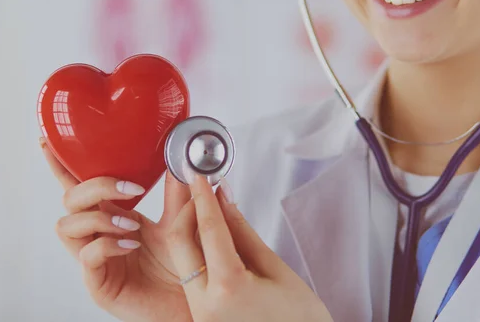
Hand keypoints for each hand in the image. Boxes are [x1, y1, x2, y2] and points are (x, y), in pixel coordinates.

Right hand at [41, 138, 192, 321]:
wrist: (193, 301)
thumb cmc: (183, 266)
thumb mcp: (180, 223)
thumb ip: (178, 196)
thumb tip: (180, 163)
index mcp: (113, 216)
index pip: (81, 187)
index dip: (62, 167)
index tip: (49, 143)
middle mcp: (99, 234)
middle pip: (70, 199)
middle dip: (95, 186)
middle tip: (130, 189)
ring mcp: (95, 259)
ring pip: (67, 225)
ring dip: (99, 217)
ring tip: (131, 224)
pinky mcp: (98, 283)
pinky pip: (87, 257)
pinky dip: (107, 244)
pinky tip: (130, 245)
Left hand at [169, 172, 333, 321]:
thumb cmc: (299, 320)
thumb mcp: (276, 269)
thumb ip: (243, 232)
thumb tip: (225, 198)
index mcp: (228, 288)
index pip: (209, 228)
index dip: (202, 195)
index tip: (198, 173)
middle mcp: (204, 304)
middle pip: (179, 241)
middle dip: (188, 210)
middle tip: (202, 190)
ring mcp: (199, 314)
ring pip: (182, 259)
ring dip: (191, 231)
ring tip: (211, 211)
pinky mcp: (200, 319)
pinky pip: (190, 277)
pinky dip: (198, 253)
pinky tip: (213, 240)